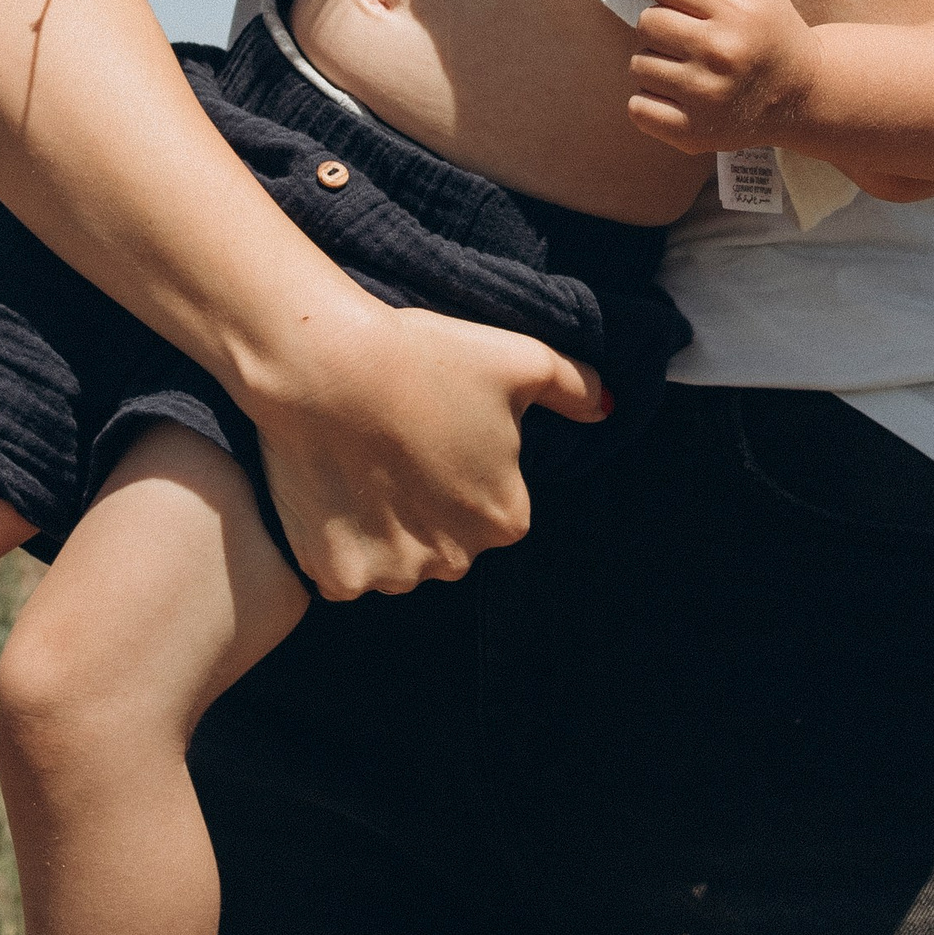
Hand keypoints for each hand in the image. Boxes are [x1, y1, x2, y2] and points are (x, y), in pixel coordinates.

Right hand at [247, 305, 608, 599]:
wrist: (325, 368)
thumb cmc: (426, 357)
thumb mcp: (519, 358)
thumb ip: (575, 386)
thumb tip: (608, 407)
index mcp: (505, 518)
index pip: (491, 504)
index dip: (459, 464)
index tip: (430, 428)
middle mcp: (456, 560)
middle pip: (444, 538)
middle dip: (424, 505)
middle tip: (392, 446)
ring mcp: (395, 574)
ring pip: (394, 557)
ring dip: (380, 528)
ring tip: (357, 467)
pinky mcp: (338, 577)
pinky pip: (342, 571)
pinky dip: (335, 543)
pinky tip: (329, 493)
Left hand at [627, 0, 819, 155]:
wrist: (802, 94)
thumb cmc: (769, 28)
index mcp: (736, 9)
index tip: (691, 4)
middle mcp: (721, 52)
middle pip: (646, 22)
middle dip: (662, 24)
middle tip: (689, 37)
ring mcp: (706, 96)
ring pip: (639, 65)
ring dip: (657, 62)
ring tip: (688, 66)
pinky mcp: (693, 132)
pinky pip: (637, 107)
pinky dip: (649, 100)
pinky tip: (678, 94)